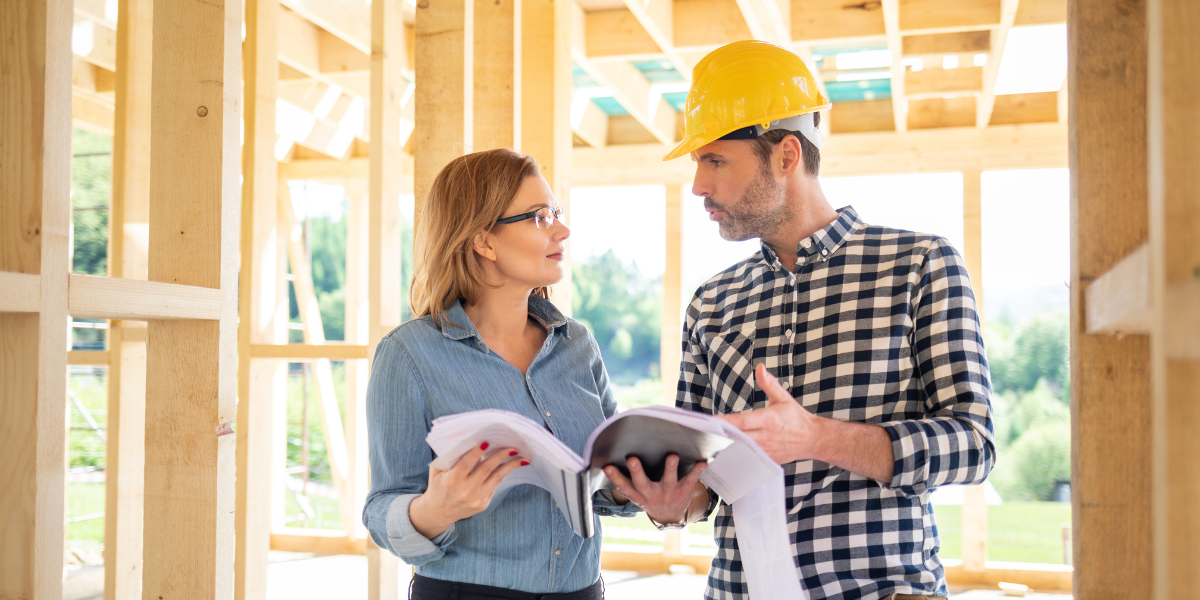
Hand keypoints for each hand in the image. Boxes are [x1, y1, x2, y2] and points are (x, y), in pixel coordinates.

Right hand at [409, 442, 527, 538]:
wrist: (439, 512)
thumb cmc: (438, 486)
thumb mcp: (436, 471)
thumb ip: (447, 457)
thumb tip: (467, 439)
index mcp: (451, 480)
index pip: (466, 463)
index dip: (476, 452)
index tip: (487, 441)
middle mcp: (465, 490)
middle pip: (486, 469)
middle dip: (501, 456)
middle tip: (513, 446)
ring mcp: (475, 499)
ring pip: (497, 478)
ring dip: (510, 466)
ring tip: (522, 458)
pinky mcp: (483, 504)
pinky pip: (494, 486)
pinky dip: (502, 474)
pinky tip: (510, 466)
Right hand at [603, 454, 706, 522]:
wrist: (669, 517)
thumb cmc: (650, 497)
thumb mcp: (637, 493)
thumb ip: (628, 479)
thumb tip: (612, 457)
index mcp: (638, 495)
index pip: (623, 486)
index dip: (615, 477)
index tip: (607, 466)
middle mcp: (651, 495)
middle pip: (642, 483)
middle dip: (636, 471)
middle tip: (632, 459)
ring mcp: (667, 494)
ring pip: (668, 481)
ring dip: (669, 468)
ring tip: (672, 456)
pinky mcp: (682, 492)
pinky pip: (690, 480)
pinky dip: (696, 471)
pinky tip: (703, 462)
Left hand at [716, 364, 825, 464]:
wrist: (812, 439)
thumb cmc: (796, 418)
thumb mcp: (783, 398)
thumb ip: (769, 384)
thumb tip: (759, 368)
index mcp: (768, 419)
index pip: (742, 421)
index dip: (726, 422)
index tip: (712, 421)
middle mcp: (765, 436)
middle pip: (738, 438)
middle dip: (721, 435)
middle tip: (703, 432)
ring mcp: (765, 450)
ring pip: (740, 451)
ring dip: (726, 447)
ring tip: (710, 442)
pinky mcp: (766, 459)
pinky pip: (748, 460)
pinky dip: (736, 456)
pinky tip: (724, 453)